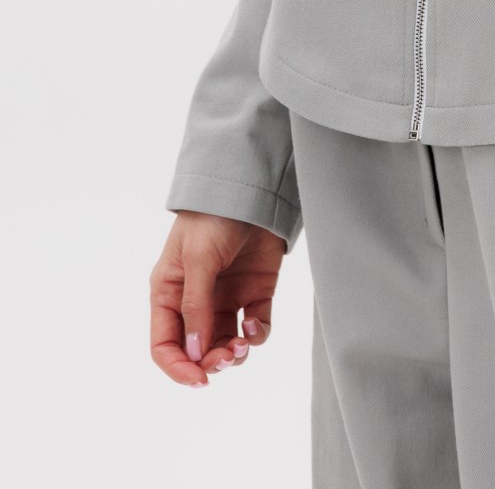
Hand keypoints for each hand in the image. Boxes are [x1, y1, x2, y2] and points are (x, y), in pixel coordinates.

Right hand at [149, 211, 286, 388]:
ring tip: (242, 344)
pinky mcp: (255, 293)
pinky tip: (253, 324)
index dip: (178, 368)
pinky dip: (256, 335)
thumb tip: (196, 353)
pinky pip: (254, 328)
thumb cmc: (213, 218)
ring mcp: (226, 298)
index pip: (164, 345)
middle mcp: (195, 301)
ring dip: (233, 353)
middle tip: (226, 357)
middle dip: (211, 362)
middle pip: (197, 351)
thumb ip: (196, 306)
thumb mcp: (198, 259)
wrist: (252, 188)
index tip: (199, 379)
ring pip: (226, 344)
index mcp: (169, 293)